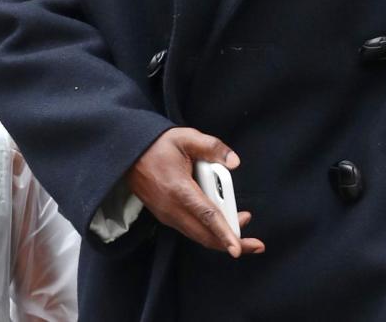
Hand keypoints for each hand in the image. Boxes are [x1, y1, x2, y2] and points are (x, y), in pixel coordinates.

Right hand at [126, 126, 264, 257]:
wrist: (129, 155)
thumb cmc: (159, 146)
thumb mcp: (187, 138)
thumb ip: (212, 147)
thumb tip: (235, 162)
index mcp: (178, 190)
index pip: (206, 216)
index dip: (224, 232)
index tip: (238, 248)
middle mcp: (172, 209)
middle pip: (205, 235)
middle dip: (231, 243)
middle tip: (257, 245)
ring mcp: (168, 215)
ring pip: (198, 235)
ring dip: (222, 237)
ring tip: (245, 224)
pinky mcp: (167, 216)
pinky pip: (191, 230)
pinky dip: (210, 231)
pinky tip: (226, 222)